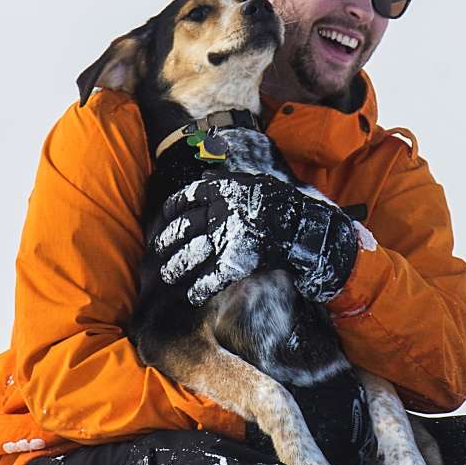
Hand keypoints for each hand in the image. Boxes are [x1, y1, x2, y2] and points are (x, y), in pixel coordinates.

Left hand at [148, 171, 357, 305]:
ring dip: (175, 268)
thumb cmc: (282, 203)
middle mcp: (219, 213)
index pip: (185, 199)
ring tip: (168, 276)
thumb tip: (206, 169)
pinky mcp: (236, 262)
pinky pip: (209, 279)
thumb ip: (229, 175)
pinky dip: (198, 290)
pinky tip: (192, 295)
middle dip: (166, 242)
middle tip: (159, 251)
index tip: (167, 218)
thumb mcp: (256, 180)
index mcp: (222, 191)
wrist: (306, 227)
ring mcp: (226, 238)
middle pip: (181, 229)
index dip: (171, 210)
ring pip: (188, 256)